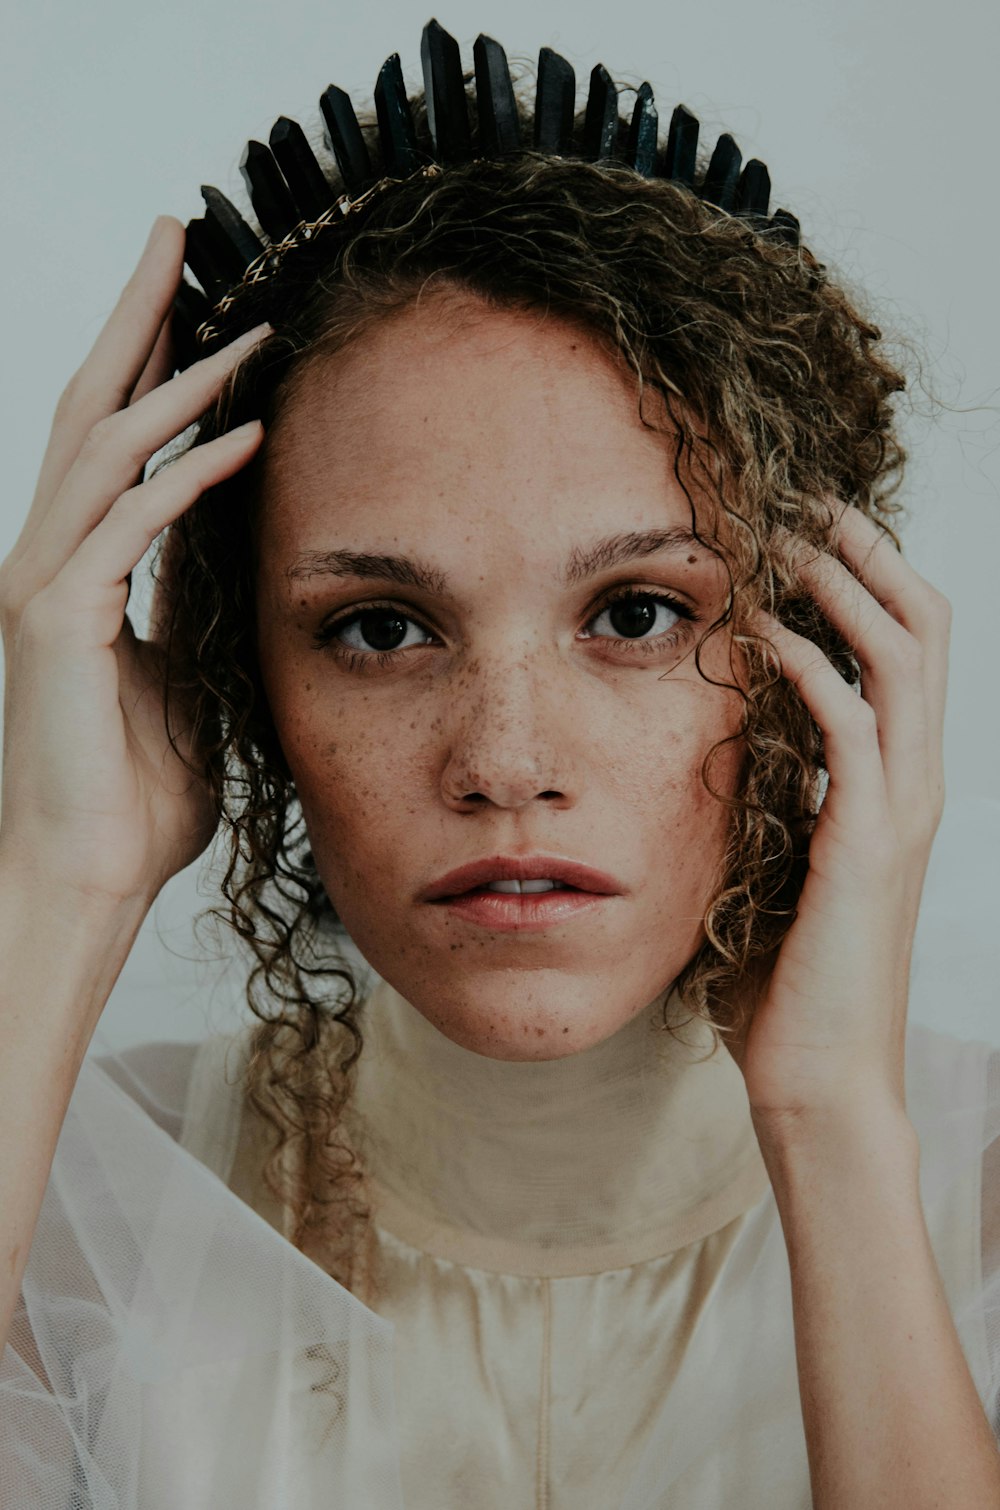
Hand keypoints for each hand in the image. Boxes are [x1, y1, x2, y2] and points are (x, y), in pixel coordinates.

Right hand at [0, 216, 268, 909]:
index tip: (196, 295)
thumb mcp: (183, 669)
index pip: (110, 435)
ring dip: (173, 378)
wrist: (89, 870)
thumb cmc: (133, 788)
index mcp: (76, 566)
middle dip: (136, 314)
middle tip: (180, 231)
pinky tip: (245, 433)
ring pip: (102, 447)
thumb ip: (190, 596)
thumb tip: (228, 539)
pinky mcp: (56, 622)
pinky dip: (188, 473)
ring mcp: (42, 586)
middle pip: (88, 405)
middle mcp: (46, 558)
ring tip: (245, 325)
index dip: (147, 357)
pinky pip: (128, 526)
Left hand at [728, 506, 950, 1128]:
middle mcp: (915, 785)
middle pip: (923, 628)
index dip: (869, 578)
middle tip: (805, 505)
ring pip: (901, 659)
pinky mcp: (868, 846)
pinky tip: (762, 639)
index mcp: (897, 786)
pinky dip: (811, 670)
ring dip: (845, 590)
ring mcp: (900, 813)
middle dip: (868, 554)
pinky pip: (850, 729)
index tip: (807, 531)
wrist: (820, 1077)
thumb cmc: (790, 981)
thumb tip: (719, 745)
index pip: (907, 649)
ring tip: (788, 542)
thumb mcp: (779, 865)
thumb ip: (770, 800)